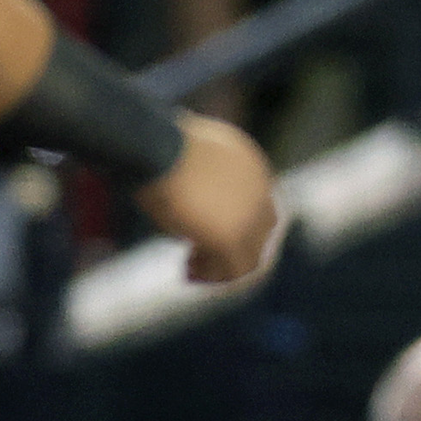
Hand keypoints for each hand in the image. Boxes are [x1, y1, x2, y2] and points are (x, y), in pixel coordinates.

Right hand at [139, 114, 279, 284]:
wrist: (159, 147)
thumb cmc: (158, 144)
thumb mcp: (186, 153)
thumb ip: (197, 178)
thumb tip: (189, 200)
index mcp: (250, 165)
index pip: (259, 203)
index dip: (238, 221)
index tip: (207, 231)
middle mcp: (259, 190)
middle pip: (262, 232)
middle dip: (235, 246)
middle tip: (199, 255)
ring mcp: (249, 215)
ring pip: (249, 256)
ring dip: (222, 267)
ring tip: (192, 270)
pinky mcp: (231, 237)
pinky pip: (232, 269)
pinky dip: (212, 275)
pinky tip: (187, 272)